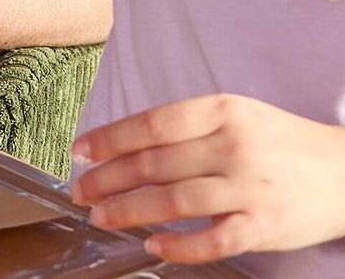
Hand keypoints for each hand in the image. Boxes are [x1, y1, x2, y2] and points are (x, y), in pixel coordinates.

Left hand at [74, 95, 344, 263]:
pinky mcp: (266, 226)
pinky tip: (154, 247)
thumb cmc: (279, 141)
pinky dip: (181, 246)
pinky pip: (215, 240)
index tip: (79, 151)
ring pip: (175, 201)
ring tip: (102, 216)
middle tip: (80, 191)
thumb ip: (188, 127)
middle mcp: (232, 146)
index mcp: (220, 111)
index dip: (109, 138)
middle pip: (154, 164)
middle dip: (108, 178)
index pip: (150, 124)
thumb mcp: (235, 115)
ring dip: (130, 211)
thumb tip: (129, 144)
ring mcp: (250, 187)